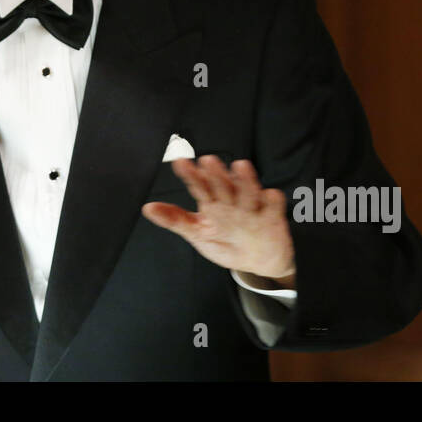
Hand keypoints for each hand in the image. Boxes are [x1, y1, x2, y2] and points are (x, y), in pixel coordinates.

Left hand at [141, 155, 294, 281]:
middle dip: (217, 174)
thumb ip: (175, 220)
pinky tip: (269, 196)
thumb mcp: (197, 234)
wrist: (259, 260)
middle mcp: (231, 201)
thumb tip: (148, 209)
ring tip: (240, 167)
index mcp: (212, 203)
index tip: (180, 163)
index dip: (190, 175)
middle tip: (208, 161)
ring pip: (248, 190)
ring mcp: (252, 207)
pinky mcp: (272, 216)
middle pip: (223, 185)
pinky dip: (273, 201)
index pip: (200, 186)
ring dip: (245, 180)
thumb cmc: (226, 242)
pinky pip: (274, 206)